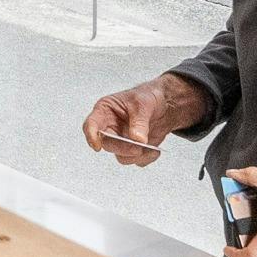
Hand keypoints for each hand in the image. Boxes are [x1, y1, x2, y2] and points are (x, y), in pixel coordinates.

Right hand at [82, 74, 206, 164]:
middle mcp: (110, 127)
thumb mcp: (144, 103)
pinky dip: (146, 158)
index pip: (91, 124)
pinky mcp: (132, 149)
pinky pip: (135, 160)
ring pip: (121, 156)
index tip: (97, 146)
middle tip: (139, 147)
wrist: (164, 104)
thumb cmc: (148, 96)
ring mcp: (120, 140)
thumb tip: (137, 139)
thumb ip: (139, 121)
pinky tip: (155, 151)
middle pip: (107, 144)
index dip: (91, 135)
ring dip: (136, 155)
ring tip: (152, 149)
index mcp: (105, 110)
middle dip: (123, 148)